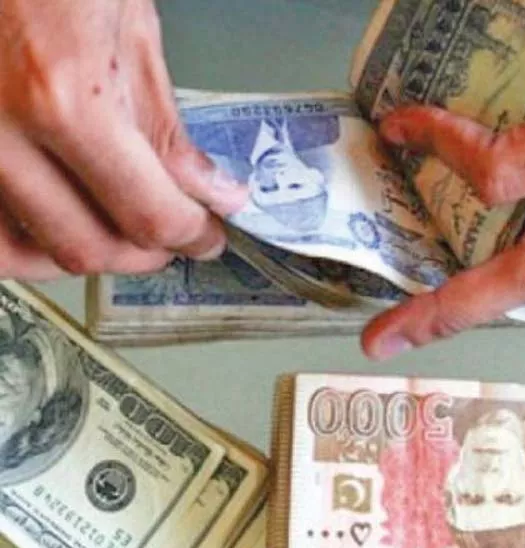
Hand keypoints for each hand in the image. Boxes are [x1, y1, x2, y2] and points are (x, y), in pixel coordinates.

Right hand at [0, 0, 246, 279]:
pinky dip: (22, 235)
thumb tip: (208, 188)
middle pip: (86, 247)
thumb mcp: (128, 23)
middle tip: (177, 234)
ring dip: (83, 252)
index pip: (147, 213)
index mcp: (66, 97)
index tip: (209, 232)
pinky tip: (55, 219)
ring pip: (19, 251)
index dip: (191, 234)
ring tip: (121, 232)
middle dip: (147, 250)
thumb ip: (165, 123)